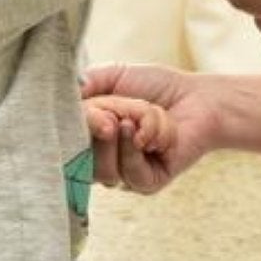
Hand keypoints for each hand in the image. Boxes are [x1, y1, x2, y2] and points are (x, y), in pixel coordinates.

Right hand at [80, 64, 220, 191]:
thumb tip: (68, 93)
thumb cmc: (156, 87)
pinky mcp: (145, 184)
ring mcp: (122, 175)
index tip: (92, 109)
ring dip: (129, 132)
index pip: (64, 145)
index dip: (72, 129)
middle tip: (124, 110)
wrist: (197, 97)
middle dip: (105, 123)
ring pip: (103, 169)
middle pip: (80, 158)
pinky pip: (129, 174)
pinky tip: (152, 137)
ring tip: (147, 115)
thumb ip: (86, 82)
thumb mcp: (115, 76)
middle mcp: (101, 161)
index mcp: (88, 138)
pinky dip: (140, 147)